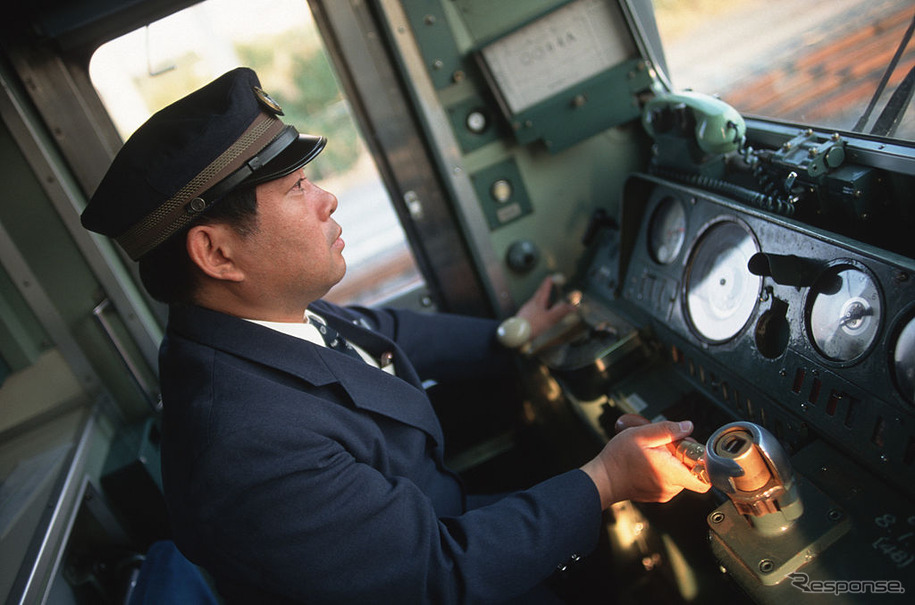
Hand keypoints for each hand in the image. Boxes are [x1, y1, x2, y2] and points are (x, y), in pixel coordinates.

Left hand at [515, 275, 576, 340]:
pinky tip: (540, 318)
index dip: (548, 283)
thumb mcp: (550, 318)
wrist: (515, 334)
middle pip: (539, 295)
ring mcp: (526, 310)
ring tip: (548, 305)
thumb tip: (574, 306)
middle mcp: (531, 304)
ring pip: (536, 304)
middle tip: (548, 288)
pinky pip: (533, 312)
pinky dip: (538, 312)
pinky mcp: (523, 318)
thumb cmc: (532, 325)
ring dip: (542, 303)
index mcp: (538, 301)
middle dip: (545, 292)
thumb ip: (562, 312)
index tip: (550, 277)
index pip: (544, 289)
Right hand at [580, 420, 710, 508]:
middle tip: (665, 446)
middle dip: (682, 456)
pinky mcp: (657, 494)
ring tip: (654, 453)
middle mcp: (671, 487)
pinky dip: (664, 470)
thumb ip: (668, 430)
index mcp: (671, 472)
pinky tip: (649, 462)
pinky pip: (669, 480)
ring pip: (680, 475)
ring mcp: (664, 493)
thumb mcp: (642, 435)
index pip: (705, 477)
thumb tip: (687, 427)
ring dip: (672, 462)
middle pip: (692, 471)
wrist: (602, 479)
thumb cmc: (618, 459)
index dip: (704, 462)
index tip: (693, 451)